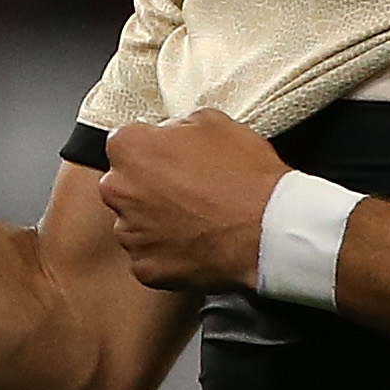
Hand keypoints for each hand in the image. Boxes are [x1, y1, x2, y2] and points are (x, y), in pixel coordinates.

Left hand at [97, 109, 283, 292]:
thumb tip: (172, 134)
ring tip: (196, 220)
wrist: (271, 229)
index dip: (154, 151)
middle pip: (125, 185)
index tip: (172, 159)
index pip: (126, 144)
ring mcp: (130, 233)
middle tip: (187, 192)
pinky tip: (196, 244)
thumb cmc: (245, 175)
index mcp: (129, 148)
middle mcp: (119, 190)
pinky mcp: (145, 267)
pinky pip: (150, 257)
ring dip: (156, 222)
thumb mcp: (214, 122)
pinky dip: (168, 253)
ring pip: (135, 224)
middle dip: (149, 187)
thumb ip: (178, 126)